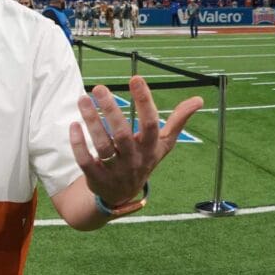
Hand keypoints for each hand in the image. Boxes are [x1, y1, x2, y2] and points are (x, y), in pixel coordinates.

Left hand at [69, 75, 203, 206]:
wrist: (122, 196)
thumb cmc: (143, 160)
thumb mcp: (163, 145)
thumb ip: (178, 121)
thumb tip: (200, 99)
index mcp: (150, 148)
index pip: (151, 123)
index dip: (144, 101)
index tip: (135, 78)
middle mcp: (133, 159)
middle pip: (122, 134)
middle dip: (111, 110)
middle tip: (99, 88)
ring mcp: (114, 170)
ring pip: (102, 145)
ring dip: (91, 121)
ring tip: (82, 99)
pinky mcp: (96, 178)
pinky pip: (86, 161)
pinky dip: (78, 144)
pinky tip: (73, 125)